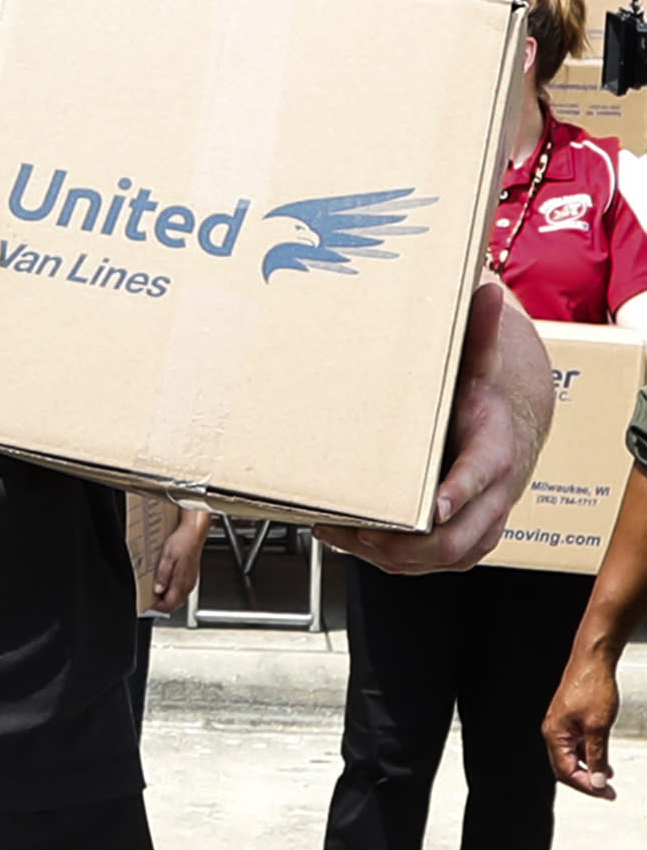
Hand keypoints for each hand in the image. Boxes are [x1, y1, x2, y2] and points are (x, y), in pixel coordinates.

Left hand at [148, 506, 207, 613]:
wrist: (194, 533)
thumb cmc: (182, 542)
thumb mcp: (167, 557)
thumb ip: (163, 575)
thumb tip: (158, 589)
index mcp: (182, 582)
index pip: (170, 605)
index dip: (157, 607)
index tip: (147, 603)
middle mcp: (188, 584)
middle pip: (174, 604)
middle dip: (160, 604)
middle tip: (148, 598)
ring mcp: (190, 581)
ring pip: (177, 598)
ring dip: (166, 598)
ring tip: (154, 591)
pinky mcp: (190, 577)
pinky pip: (180, 590)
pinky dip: (171, 591)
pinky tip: (164, 583)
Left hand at [314, 285, 552, 572]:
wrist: (510, 425)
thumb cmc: (484, 396)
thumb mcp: (480, 363)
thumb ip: (478, 331)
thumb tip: (484, 287)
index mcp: (497, 451)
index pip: (481, 477)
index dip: (456, 494)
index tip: (431, 507)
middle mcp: (494, 495)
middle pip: (459, 537)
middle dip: (408, 543)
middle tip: (361, 530)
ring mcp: (480, 521)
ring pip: (443, 558)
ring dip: (389, 554)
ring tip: (339, 533)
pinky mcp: (463, 538)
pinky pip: (430, 562)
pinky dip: (389, 559)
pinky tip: (346, 539)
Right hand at [547, 652, 620, 799]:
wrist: (593, 662)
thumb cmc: (592, 688)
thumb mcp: (599, 728)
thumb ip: (597, 757)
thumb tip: (599, 781)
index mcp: (555, 734)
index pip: (566, 772)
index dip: (588, 786)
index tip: (607, 794)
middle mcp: (553, 731)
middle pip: (565, 767)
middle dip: (587, 782)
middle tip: (609, 793)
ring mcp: (561, 726)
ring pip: (571, 757)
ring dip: (589, 770)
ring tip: (609, 779)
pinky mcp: (569, 720)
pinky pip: (575, 746)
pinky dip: (589, 756)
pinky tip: (603, 759)